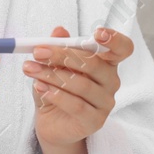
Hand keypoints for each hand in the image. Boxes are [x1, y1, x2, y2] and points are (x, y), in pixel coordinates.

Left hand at [24, 25, 130, 148]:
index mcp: (106, 63)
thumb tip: (59, 31)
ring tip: (30, 70)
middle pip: (94, 64)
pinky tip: (39, 87)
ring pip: (82, 85)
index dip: (115, 40)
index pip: (123, 49)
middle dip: (63, 55)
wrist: (51, 123)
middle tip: (38, 52)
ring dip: (52, 75)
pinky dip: (55, 95)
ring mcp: (106, 103)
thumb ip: (58, 47)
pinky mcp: (95, 121)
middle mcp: (111, 81)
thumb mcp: (54, 65)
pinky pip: (77, 106)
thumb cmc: (57, 89)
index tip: (97, 33)